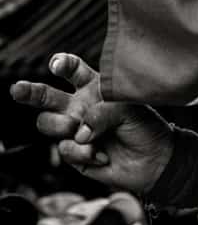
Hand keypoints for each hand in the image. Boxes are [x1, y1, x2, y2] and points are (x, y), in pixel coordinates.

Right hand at [10, 53, 172, 193]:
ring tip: (81, 131)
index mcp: (94, 87)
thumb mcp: (128, 109)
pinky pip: (65, 149)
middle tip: (16, 89)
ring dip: (62, 126)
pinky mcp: (73, 154)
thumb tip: (78, 132)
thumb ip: (101, 113)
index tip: (57, 64)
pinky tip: (102, 155)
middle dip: (29, 91)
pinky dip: (84, 153)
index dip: (63, 64)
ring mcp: (74, 130)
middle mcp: (79, 106)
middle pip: (47, 96)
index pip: (73, 71)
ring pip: (47, 123)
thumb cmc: (144, 126)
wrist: (152, 160)